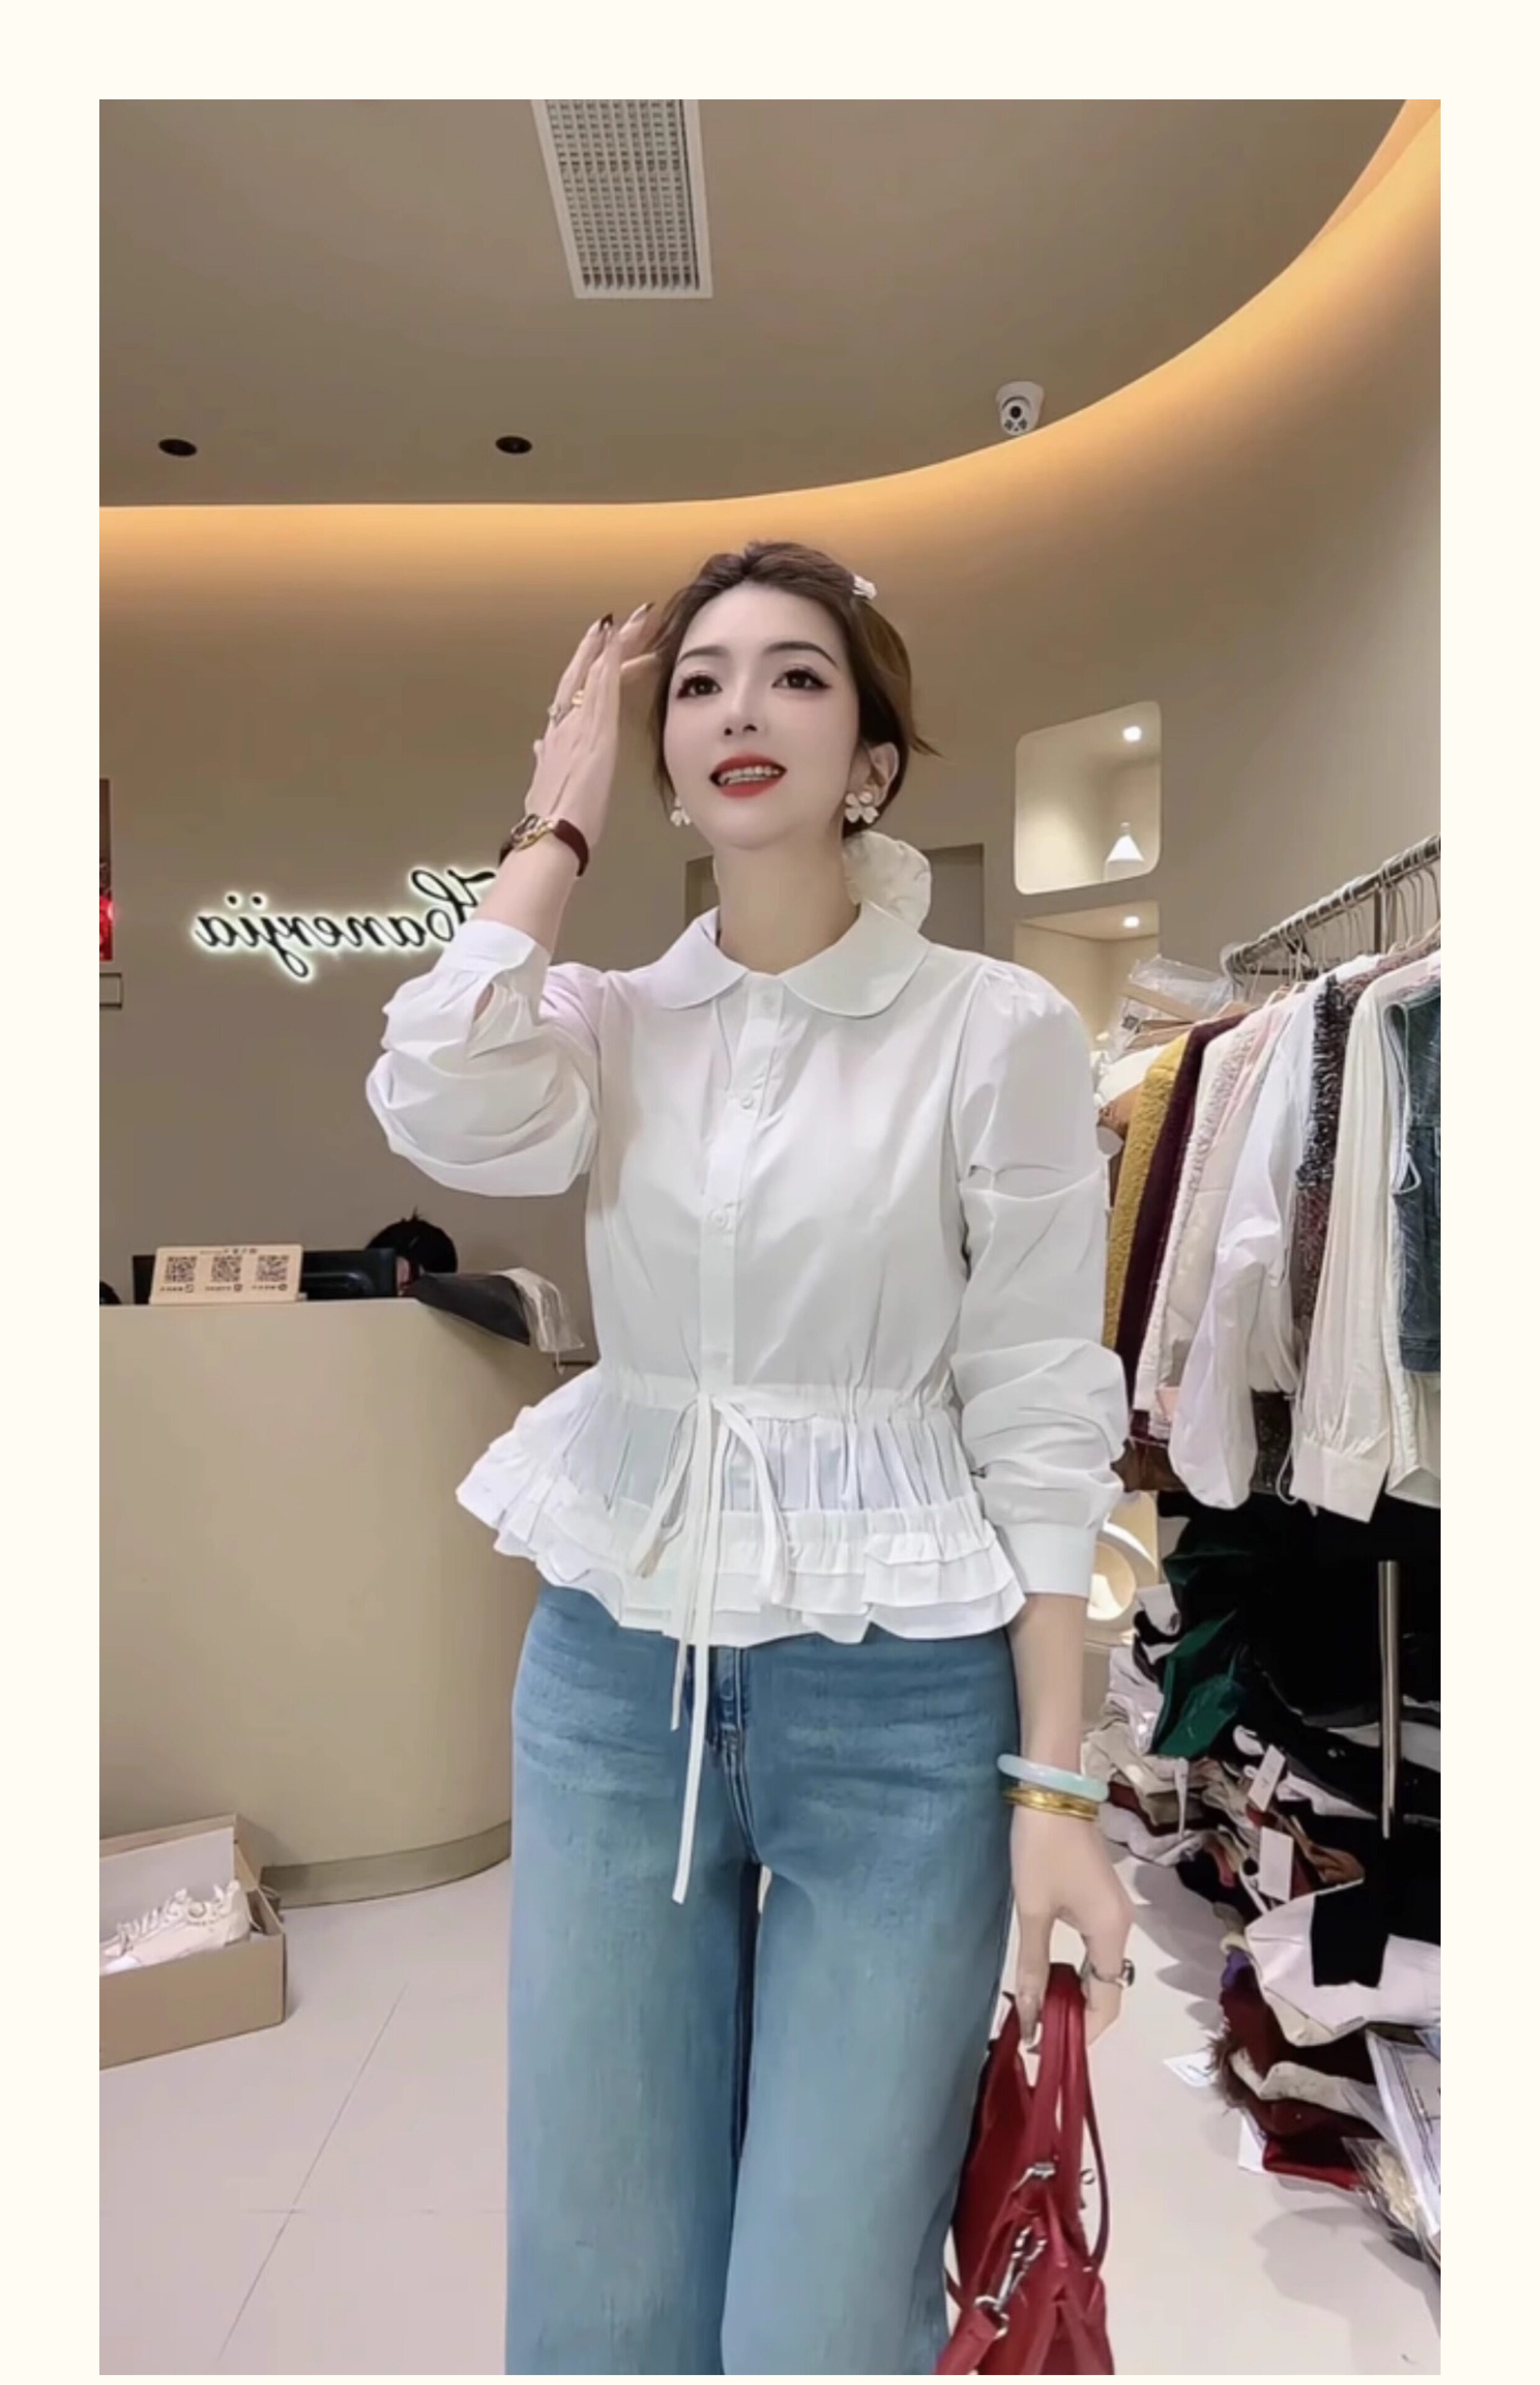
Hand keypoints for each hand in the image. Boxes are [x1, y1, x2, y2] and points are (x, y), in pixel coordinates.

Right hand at [526, 606, 658, 850]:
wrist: (552, 833)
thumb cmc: (555, 817)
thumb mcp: (547, 782)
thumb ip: (545, 759)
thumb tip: (540, 746)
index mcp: (558, 735)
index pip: (575, 690)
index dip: (590, 664)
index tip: (604, 643)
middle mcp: (565, 723)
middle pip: (583, 672)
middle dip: (602, 643)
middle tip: (623, 618)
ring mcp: (578, 724)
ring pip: (596, 672)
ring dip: (615, 642)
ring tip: (635, 618)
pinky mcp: (594, 732)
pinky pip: (601, 687)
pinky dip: (608, 661)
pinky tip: (618, 640)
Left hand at [1010, 1806, 1134, 2046]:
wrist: (1052, 1793)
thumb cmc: (1042, 1851)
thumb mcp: (1032, 1910)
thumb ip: (1035, 1966)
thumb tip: (1031, 2016)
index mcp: (1110, 1933)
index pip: (1108, 2002)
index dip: (1084, 2031)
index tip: (1051, 2046)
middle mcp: (1121, 1927)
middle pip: (1107, 1988)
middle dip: (1076, 2014)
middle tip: (1038, 2031)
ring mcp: (1113, 1912)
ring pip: (1100, 1968)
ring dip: (1074, 1991)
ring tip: (1039, 2008)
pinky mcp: (1101, 1900)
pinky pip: (1094, 1948)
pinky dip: (1076, 1968)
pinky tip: (1049, 1974)